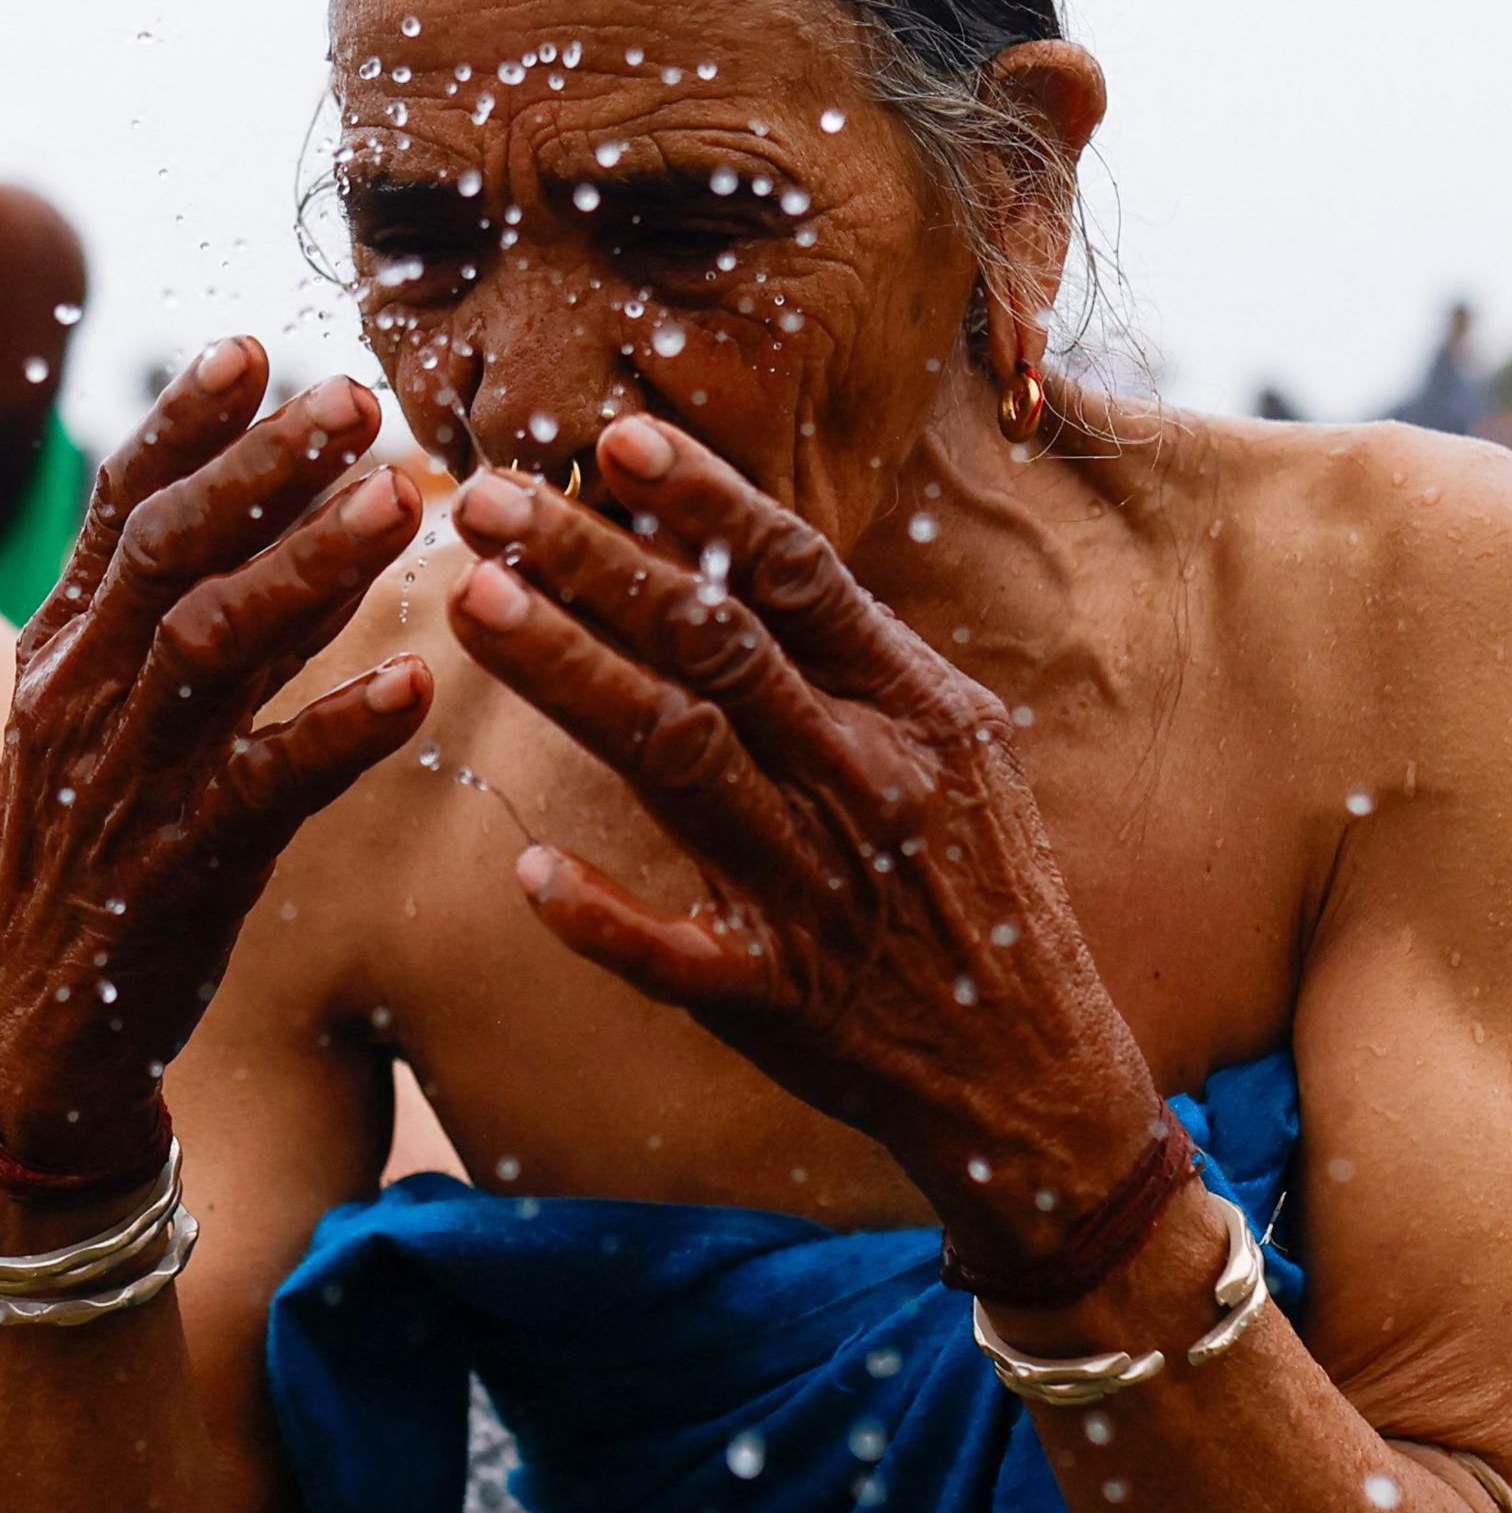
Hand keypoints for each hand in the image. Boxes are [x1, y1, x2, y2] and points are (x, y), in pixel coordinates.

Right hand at [0, 339, 428, 1175]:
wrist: (38, 1038)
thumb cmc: (96, 862)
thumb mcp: (107, 725)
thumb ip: (176, 619)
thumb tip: (273, 500)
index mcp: (57, 654)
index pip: (118, 507)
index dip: (186, 422)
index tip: (259, 345)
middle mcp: (77, 702)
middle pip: (168, 549)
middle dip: (264, 465)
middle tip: (361, 399)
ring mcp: (120, 785)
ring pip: (210, 645)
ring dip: (307, 566)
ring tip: (403, 502)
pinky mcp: (174, 872)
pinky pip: (264, 786)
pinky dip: (339, 729)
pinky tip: (415, 682)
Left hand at [448, 416, 1157, 1261]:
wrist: (1035, 1071)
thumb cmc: (976, 889)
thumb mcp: (953, 747)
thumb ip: (853, 657)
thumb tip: (741, 541)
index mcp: (911, 709)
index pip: (796, 575)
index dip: (703, 500)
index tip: (612, 441)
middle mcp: (864, 780)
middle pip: (712, 644)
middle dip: (594, 561)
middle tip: (486, 499)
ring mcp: (818, 890)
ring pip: (678, 757)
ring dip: (570, 675)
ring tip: (475, 604)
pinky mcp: (775, 996)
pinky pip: (676, 953)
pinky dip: (603, 914)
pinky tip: (530, 869)